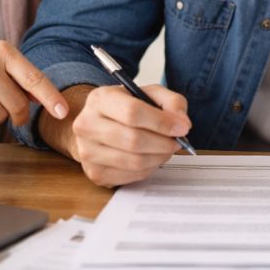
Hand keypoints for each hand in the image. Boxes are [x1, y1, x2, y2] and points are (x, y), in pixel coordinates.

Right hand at [62, 83, 190, 187]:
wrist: (99, 125)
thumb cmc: (127, 108)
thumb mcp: (150, 94)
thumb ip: (171, 102)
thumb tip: (182, 124)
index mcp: (99, 99)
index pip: (132, 112)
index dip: (162, 122)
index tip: (182, 127)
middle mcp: (86, 125)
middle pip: (133, 140)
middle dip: (163, 143)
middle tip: (177, 141)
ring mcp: (87, 151)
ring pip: (134, 161)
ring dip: (159, 157)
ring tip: (166, 149)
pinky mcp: (94, 173)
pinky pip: (131, 176)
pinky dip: (149, 169)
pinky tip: (152, 158)